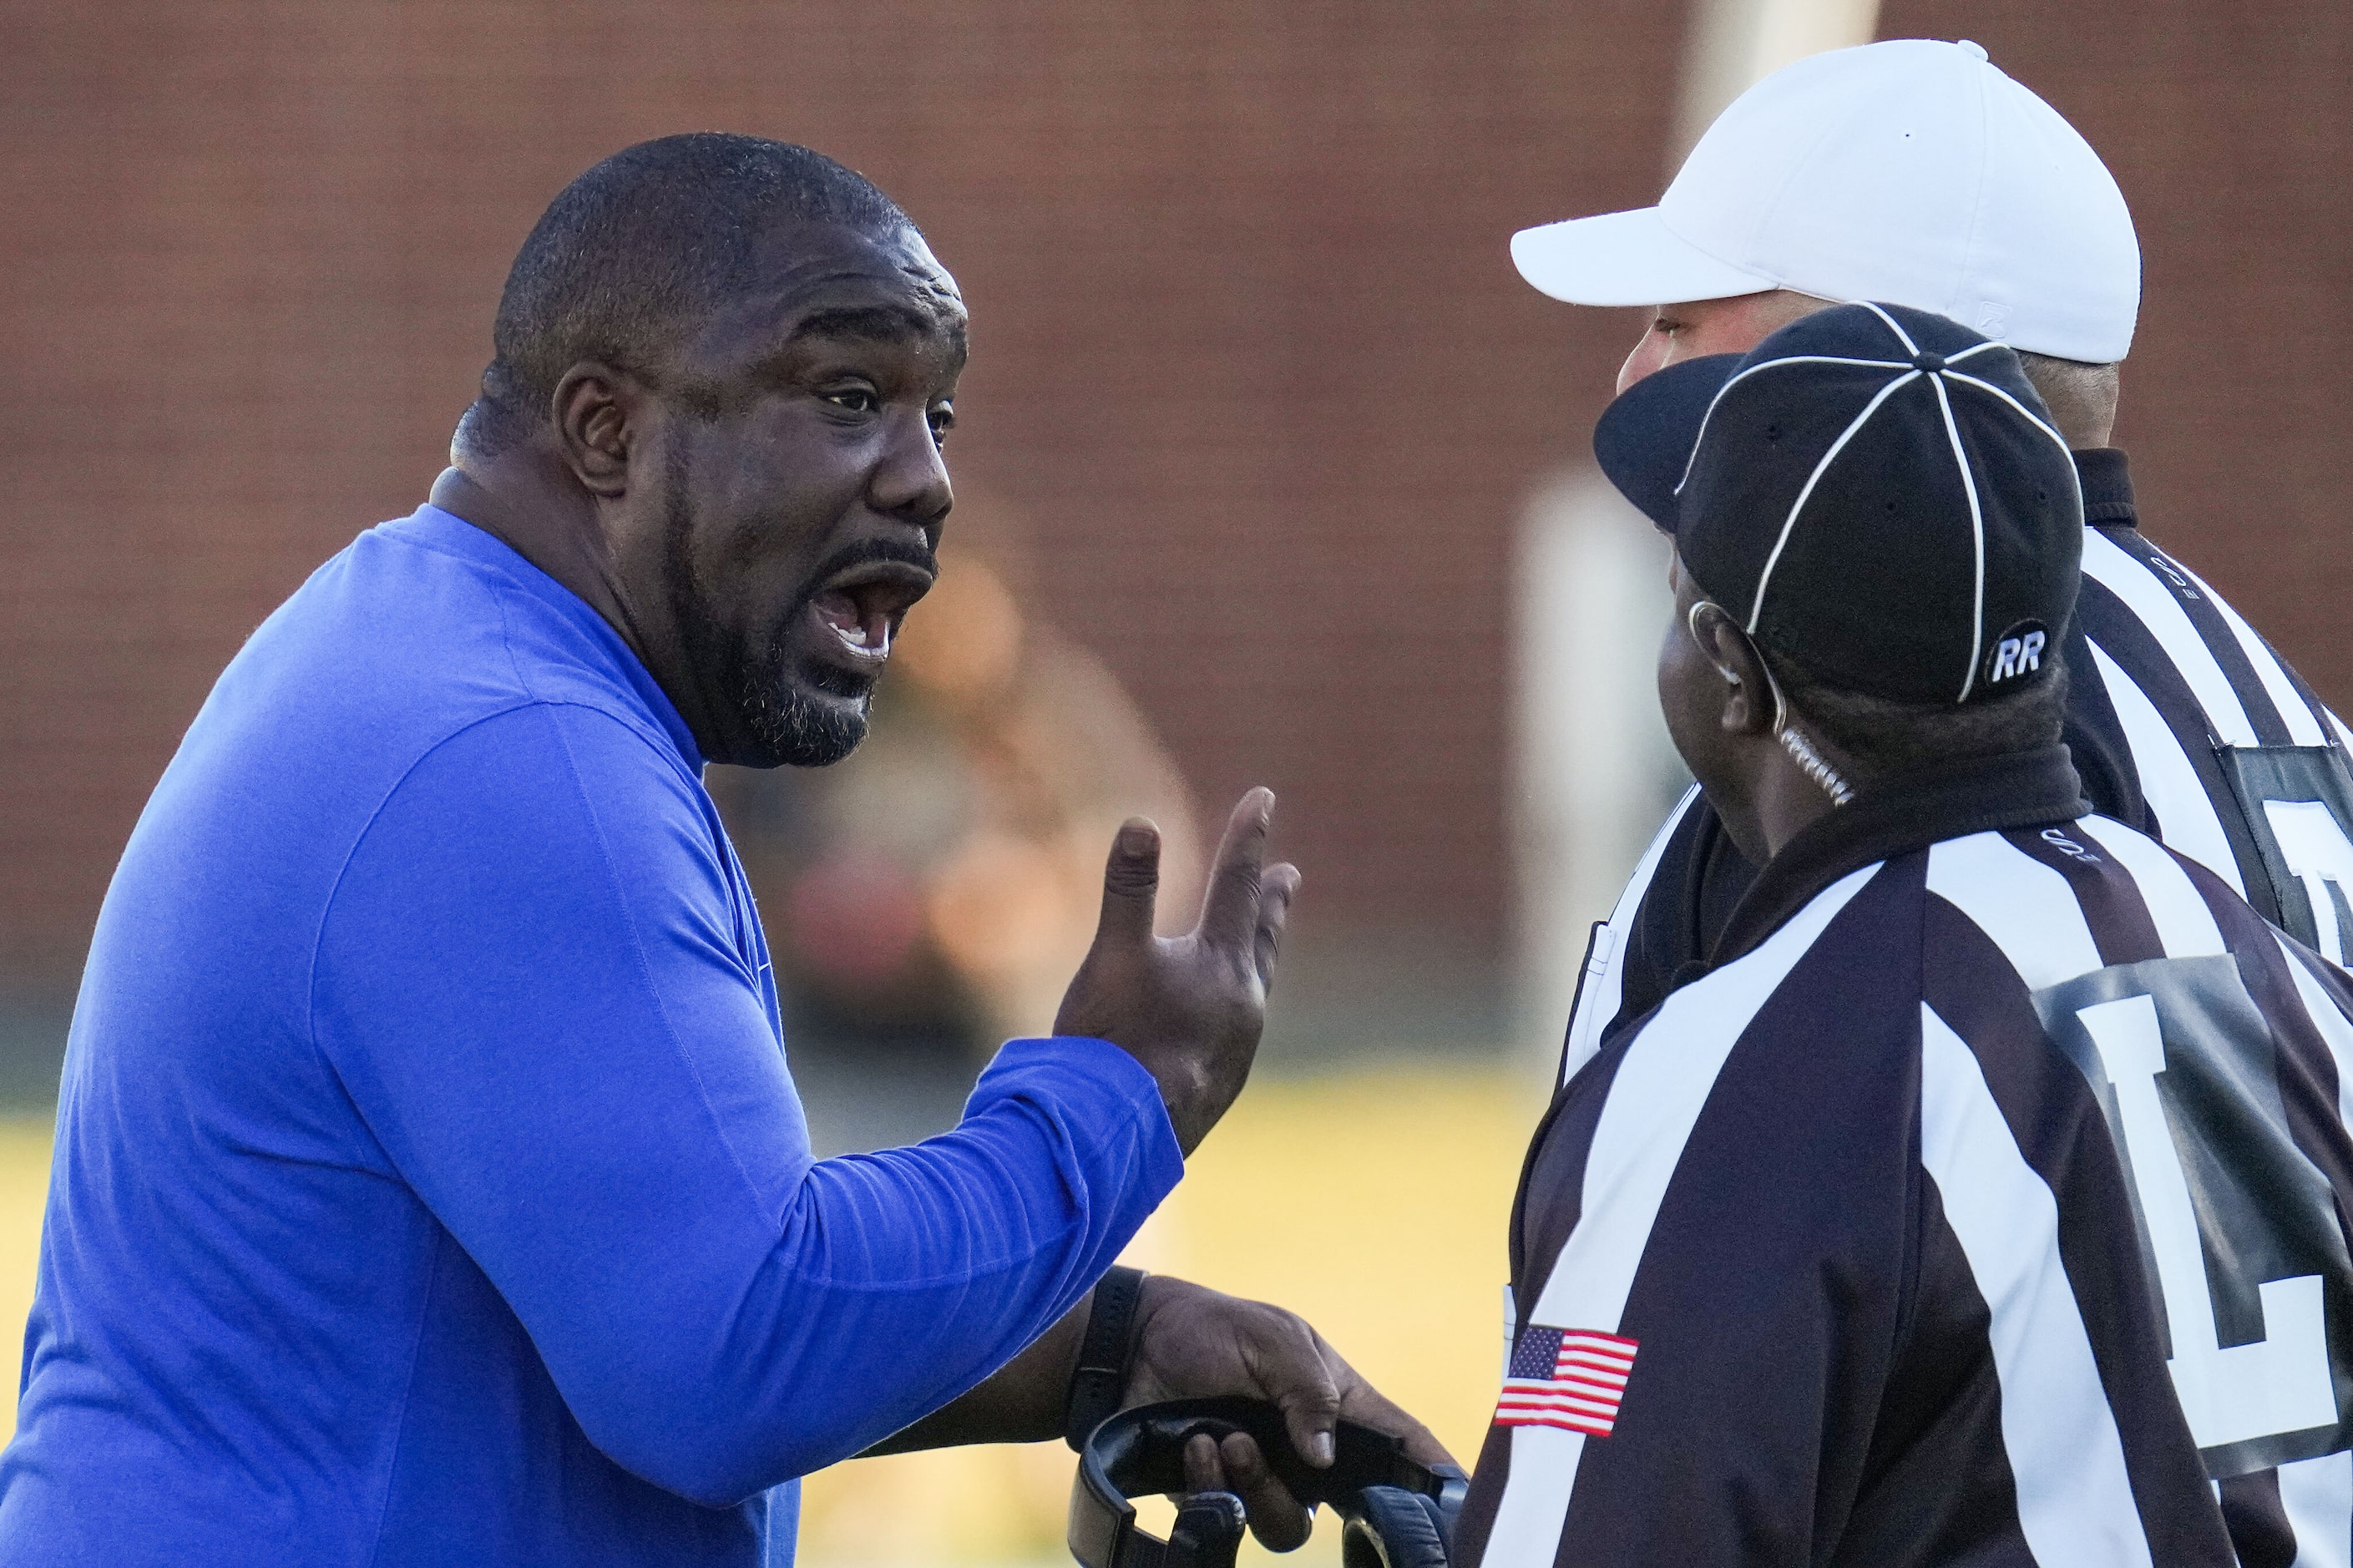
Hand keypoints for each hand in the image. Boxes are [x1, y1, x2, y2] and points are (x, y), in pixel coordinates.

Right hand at [1055, 789, 1299, 1153]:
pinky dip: (1237, 1004)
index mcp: (1222, 965)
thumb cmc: (1114, 1045)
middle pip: (1260, 936)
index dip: (1248, 836)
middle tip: (1288, 874)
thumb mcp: (1114, 957)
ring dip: (1257, 954)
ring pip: (1254, 986)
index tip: (1263, 797)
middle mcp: (1243, 1003)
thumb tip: (1138, 822)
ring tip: (1259, 941)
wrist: (1118, 1140)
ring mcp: (1237, 1048)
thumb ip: (1128, 891)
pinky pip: (1237, 1029)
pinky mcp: (1219, 1085)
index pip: (1237, 883)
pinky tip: (1222, 1022)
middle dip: (1269, 900)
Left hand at [1126, 1275, 1453, 1551]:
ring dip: (1259, 1483)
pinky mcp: (1220, 1494)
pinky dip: (1213, 1482)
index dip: (1431, 1469)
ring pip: (1289, 1521)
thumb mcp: (1271, 1338)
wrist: (1132, 1349)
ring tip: (1230, 1440)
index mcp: (1335, 1400)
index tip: (1456, 1494)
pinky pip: (1232, 1516)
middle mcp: (1307, 1447)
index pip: (1397, 1438)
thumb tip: (1326, 1456)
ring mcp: (1265, 1474)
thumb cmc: (1209, 1329)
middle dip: (1335, 1500)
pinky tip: (1196, 1446)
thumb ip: (1309, 1390)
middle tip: (1304, 1464)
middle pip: (1352, 1501)